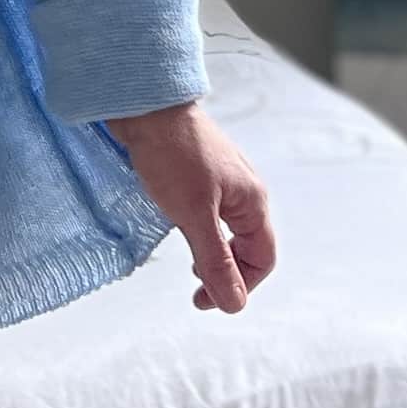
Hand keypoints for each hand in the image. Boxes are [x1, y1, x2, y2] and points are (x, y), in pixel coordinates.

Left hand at [105, 103, 275, 313]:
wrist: (144, 103)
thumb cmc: (171, 152)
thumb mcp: (193, 214)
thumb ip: (215, 260)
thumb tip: (235, 303)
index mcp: (253, 199)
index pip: (262, 258)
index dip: (239, 286)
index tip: (205, 299)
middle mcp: (244, 189)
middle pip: (248, 245)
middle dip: (226, 271)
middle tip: (195, 287)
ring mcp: (223, 177)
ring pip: (227, 227)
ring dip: (211, 250)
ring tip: (189, 260)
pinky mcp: (200, 170)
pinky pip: (210, 209)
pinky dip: (200, 228)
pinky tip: (178, 227)